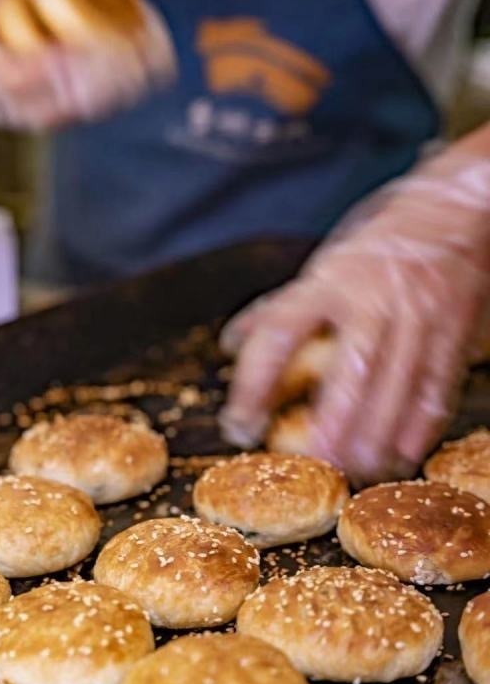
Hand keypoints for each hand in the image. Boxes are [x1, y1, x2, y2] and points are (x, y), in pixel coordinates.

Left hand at [220, 152, 489, 483]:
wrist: (451, 212)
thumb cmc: (376, 247)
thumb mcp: (321, 267)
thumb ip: (279, 309)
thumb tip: (230, 345)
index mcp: (327, 282)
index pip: (278, 335)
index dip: (254, 384)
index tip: (239, 422)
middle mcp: (373, 299)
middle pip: (351, 371)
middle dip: (334, 424)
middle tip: (315, 463)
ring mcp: (417, 316)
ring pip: (397, 386)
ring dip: (376, 436)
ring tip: (357, 470)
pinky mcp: (452, 332)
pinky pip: (436, 386)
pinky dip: (420, 426)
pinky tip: (402, 454)